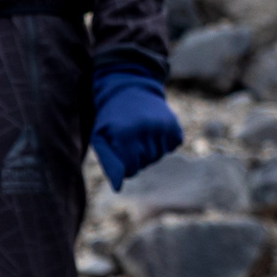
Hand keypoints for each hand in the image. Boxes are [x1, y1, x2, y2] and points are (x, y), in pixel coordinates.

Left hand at [91, 70, 182, 190]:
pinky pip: (172, 146)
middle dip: (137, 156)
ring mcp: (163, 127)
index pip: (131, 171)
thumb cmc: (111, 118)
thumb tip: (118, 188)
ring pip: (158, 156)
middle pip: (145, 164)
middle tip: (130, 136)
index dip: (124, 163)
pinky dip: (164, 142)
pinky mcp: (174, 125)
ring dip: (150, 149)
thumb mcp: (101, 138)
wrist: (130, 87)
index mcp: (125, 135)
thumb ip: (109, 163)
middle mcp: (146, 130)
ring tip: (141, 131)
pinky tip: (154, 128)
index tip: (120, 148)